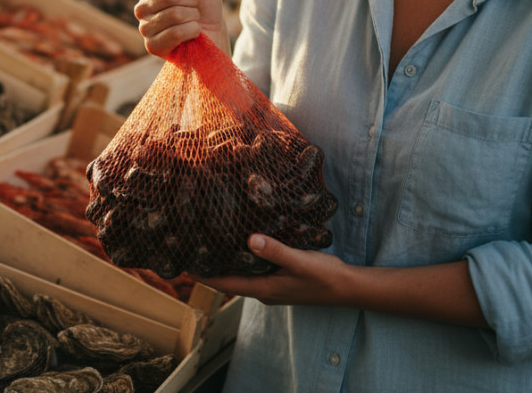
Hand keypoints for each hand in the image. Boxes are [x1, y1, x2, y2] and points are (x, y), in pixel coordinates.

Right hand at [135, 0, 228, 57]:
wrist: (215, 34)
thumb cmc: (204, 8)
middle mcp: (142, 7)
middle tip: (194, 6)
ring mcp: (145, 28)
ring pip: (175, 14)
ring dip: (193, 16)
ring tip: (193, 20)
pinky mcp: (152, 46)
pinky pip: (176, 32)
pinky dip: (193, 31)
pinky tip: (192, 34)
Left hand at [194, 234, 351, 306]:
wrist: (348, 288)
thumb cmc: (324, 277)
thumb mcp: (299, 261)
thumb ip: (275, 251)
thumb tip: (249, 239)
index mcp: (263, 289)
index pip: (225, 283)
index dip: (203, 275)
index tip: (183, 264)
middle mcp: (263, 291)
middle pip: (229, 280)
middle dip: (210, 267)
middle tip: (192, 248)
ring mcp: (272, 287)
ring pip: (242, 275)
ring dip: (226, 263)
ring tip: (210, 244)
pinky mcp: (280, 280)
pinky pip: (255, 271)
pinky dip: (243, 260)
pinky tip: (243, 245)